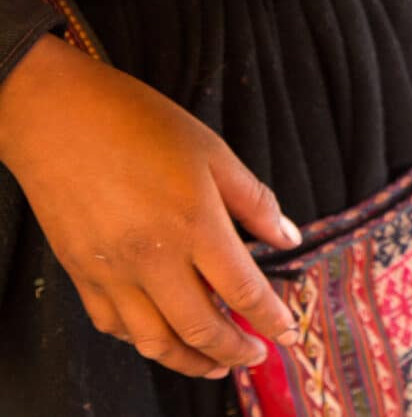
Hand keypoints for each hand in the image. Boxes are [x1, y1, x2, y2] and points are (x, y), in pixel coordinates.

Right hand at [0, 36, 301, 377]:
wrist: (55, 114)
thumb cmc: (138, 123)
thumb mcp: (213, 153)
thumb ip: (254, 202)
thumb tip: (289, 238)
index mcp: (195, 226)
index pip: (244, 292)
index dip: (271, 320)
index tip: (288, 334)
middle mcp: (153, 259)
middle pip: (201, 328)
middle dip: (235, 352)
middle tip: (256, 357)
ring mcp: (112, 271)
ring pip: (154, 341)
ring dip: (190, 360)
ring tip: (215, 363)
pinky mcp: (80, 273)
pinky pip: (113, 325)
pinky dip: (142, 340)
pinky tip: (161, 335)